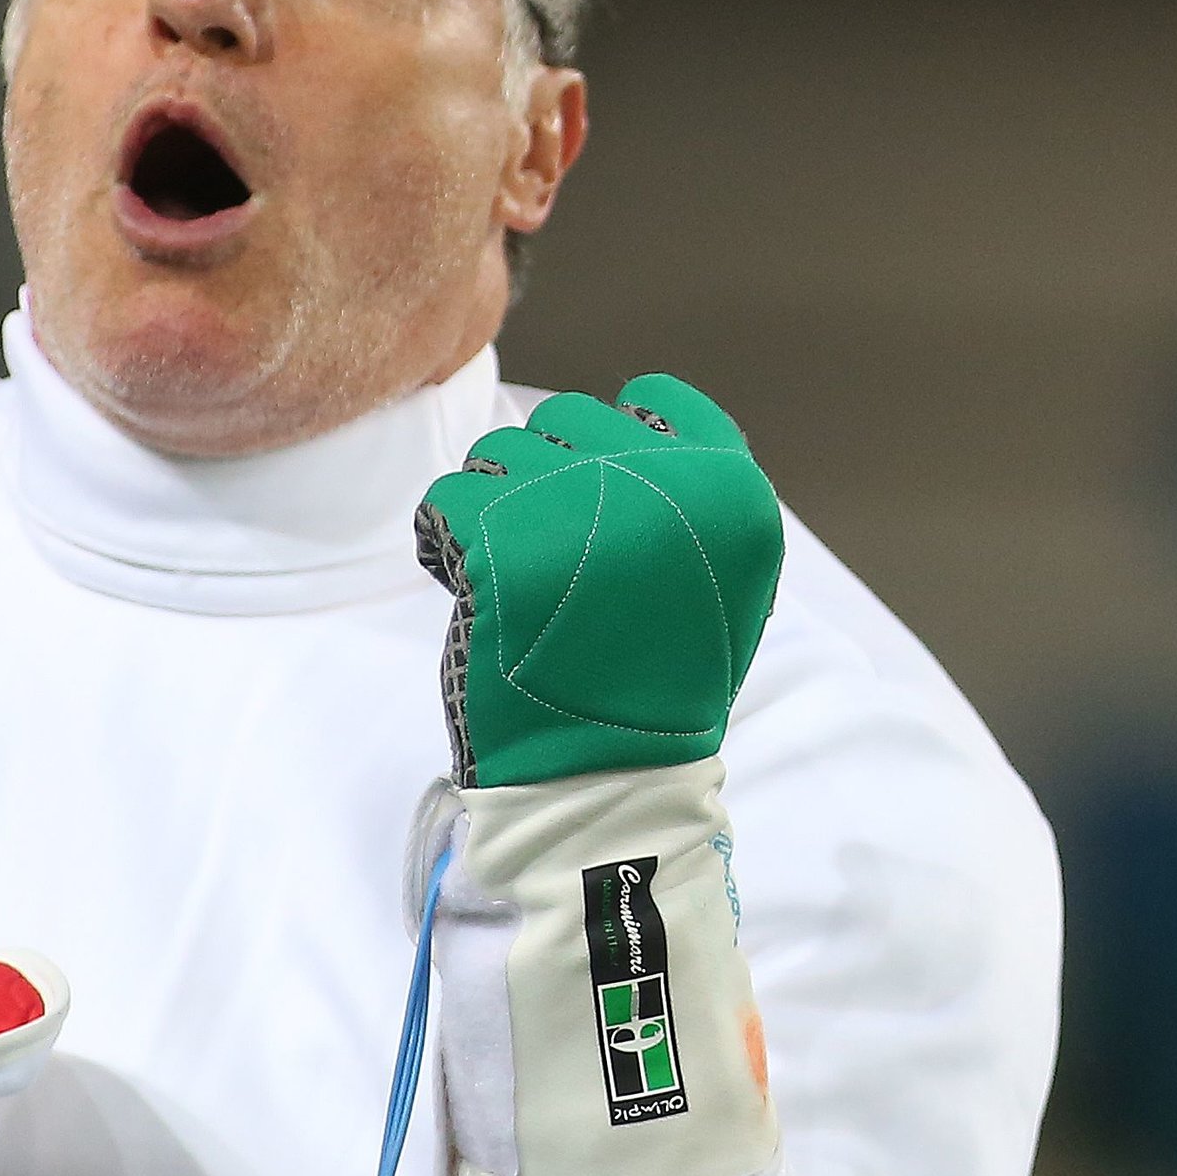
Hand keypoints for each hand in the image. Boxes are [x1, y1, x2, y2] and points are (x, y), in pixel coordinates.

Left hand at [415, 376, 785, 785]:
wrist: (604, 776)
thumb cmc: (659, 681)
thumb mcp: (722, 577)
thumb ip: (693, 494)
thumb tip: (634, 422)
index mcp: (731, 488)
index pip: (657, 399)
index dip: (619, 445)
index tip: (608, 508)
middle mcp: (664, 479)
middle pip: (567, 421)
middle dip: (550, 480)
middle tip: (559, 561)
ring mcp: (580, 502)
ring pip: (498, 453)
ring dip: (495, 509)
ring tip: (521, 581)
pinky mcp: (502, 539)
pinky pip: (445, 502)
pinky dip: (447, 544)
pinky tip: (476, 592)